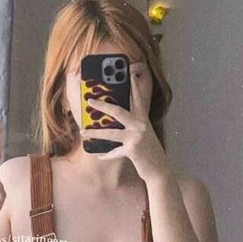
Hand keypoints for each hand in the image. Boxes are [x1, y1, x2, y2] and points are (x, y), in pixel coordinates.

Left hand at [79, 62, 171, 182]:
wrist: (159, 169)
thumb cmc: (148, 152)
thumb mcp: (142, 136)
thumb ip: (131, 127)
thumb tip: (112, 123)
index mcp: (143, 119)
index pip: (138, 98)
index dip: (133, 85)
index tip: (128, 72)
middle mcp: (140, 125)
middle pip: (118, 111)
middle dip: (102, 105)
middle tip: (89, 100)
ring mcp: (136, 137)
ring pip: (111, 132)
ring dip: (95, 133)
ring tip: (83, 131)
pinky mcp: (132, 149)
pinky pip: (114, 152)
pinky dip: (106, 155)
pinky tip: (98, 155)